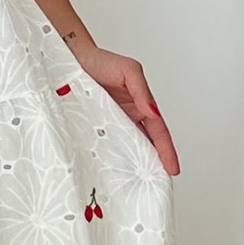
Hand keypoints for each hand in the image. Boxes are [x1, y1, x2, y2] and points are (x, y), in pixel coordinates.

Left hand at [70, 39, 178, 174]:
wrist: (70, 59)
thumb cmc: (101, 61)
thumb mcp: (129, 71)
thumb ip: (142, 91)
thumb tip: (152, 113)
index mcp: (141, 107)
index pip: (158, 133)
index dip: (166, 151)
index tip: (172, 169)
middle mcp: (127, 119)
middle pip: (144, 145)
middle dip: (152, 165)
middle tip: (156, 185)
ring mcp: (109, 125)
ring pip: (124, 149)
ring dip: (130, 166)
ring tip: (134, 185)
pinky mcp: (92, 128)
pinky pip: (103, 146)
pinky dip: (108, 159)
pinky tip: (109, 173)